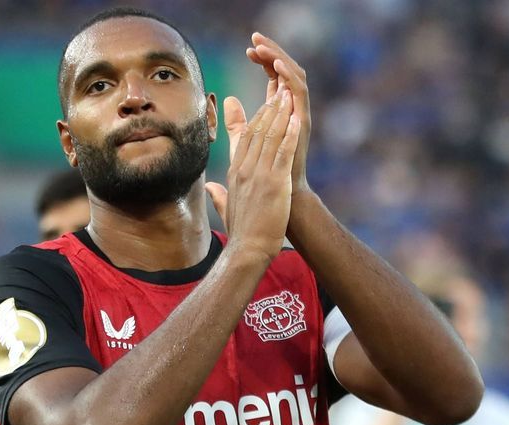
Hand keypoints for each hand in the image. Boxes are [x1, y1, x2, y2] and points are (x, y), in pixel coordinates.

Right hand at [206, 88, 299, 262]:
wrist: (247, 249)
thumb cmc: (241, 232)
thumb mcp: (226, 208)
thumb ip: (218, 195)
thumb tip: (211, 188)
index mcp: (235, 172)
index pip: (244, 137)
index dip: (256, 118)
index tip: (266, 104)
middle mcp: (244, 169)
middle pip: (257, 131)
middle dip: (269, 108)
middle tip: (279, 91)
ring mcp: (258, 174)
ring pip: (270, 137)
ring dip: (280, 114)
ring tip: (288, 97)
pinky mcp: (274, 183)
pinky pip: (282, 153)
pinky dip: (290, 134)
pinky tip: (297, 120)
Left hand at [244, 32, 311, 193]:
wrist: (284, 202)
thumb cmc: (266, 179)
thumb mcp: (244, 144)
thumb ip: (236, 124)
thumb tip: (227, 102)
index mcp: (281, 114)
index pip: (275, 78)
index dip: (264, 61)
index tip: (249, 49)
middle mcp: (293, 112)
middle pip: (286, 72)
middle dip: (272, 52)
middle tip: (256, 37)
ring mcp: (300, 116)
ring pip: (294, 77)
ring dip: (278, 59)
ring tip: (262, 46)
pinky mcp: (303, 123)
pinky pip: (300, 93)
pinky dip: (289, 77)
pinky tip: (276, 64)